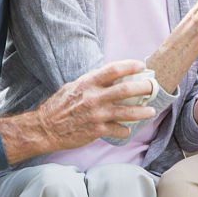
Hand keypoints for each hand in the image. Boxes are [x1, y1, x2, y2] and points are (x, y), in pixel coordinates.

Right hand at [0, 60, 157, 162]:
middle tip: (153, 87)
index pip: (114, 70)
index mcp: (88, 83)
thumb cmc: (59, 106)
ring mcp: (97, 115)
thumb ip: (92, 82)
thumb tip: (111, 76)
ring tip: (151, 111)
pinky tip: (128, 129)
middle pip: (126, 89)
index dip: (130, 66)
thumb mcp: (74, 87)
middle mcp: (94, 98)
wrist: (45, 129)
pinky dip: (125, 130)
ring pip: (127, 112)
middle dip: (144, 87)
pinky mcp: (97, 130)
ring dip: (143, 111)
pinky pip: (118, 130)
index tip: (141, 66)